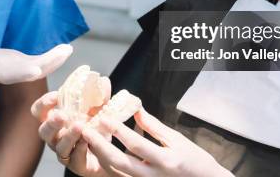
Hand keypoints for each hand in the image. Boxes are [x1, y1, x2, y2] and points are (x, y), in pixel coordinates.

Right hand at [0, 34, 72, 108]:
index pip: (7, 74)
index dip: (21, 73)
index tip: (36, 72)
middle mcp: (6, 74)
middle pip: (29, 71)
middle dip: (47, 63)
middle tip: (65, 52)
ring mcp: (13, 70)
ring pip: (37, 67)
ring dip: (54, 60)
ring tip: (69, 49)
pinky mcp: (16, 64)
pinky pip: (37, 62)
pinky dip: (51, 57)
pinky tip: (64, 50)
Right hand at [31, 91, 122, 176]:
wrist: (109, 153)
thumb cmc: (96, 128)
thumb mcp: (99, 108)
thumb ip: (100, 95)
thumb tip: (103, 80)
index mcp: (56, 120)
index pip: (39, 111)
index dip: (44, 103)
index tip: (55, 96)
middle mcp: (56, 137)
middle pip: (43, 131)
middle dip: (52, 122)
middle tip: (62, 115)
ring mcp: (65, 152)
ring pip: (59, 146)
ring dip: (68, 136)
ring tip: (79, 126)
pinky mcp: (77, 165)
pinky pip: (75, 159)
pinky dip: (81, 150)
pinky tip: (87, 141)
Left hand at [81, 109, 233, 176]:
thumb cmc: (194, 160)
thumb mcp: (176, 139)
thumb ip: (154, 126)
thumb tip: (135, 110)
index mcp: (165, 160)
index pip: (137, 145)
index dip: (119, 131)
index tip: (104, 117)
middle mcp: (152, 176)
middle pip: (120, 163)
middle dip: (100, 147)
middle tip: (85, 131)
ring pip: (116, 173)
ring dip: (99, 156)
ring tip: (87, 139)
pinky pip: (120, 176)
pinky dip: (107, 164)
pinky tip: (98, 150)